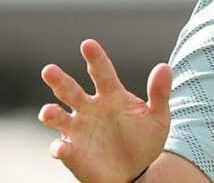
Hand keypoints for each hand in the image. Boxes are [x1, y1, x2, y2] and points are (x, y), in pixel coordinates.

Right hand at [39, 39, 171, 182]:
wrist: (136, 170)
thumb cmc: (145, 139)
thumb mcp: (158, 117)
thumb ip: (160, 93)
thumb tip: (164, 66)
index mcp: (111, 95)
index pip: (102, 73)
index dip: (95, 59)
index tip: (87, 44)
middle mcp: (90, 108)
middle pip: (71, 91)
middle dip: (59, 80)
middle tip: (49, 70)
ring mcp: (78, 129)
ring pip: (58, 117)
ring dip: (51, 113)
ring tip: (49, 112)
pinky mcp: (71, 151)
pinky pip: (61, 148)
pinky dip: (59, 148)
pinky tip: (63, 148)